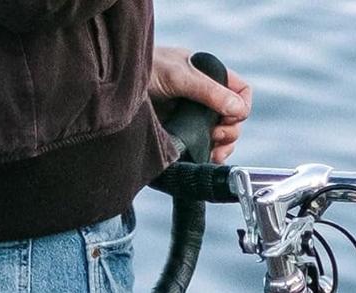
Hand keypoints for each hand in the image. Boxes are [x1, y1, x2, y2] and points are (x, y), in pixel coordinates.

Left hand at [149, 46, 251, 162]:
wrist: (114, 90)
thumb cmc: (144, 70)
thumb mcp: (177, 76)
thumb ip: (208, 91)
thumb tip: (238, 109)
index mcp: (208, 78)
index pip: (240, 92)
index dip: (241, 107)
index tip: (229, 118)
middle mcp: (203, 100)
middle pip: (233, 120)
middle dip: (230, 132)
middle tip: (215, 137)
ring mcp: (192, 120)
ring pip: (220, 139)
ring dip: (221, 148)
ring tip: (211, 152)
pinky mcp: (181, 138)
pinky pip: (202, 151)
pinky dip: (207, 157)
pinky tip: (203, 159)